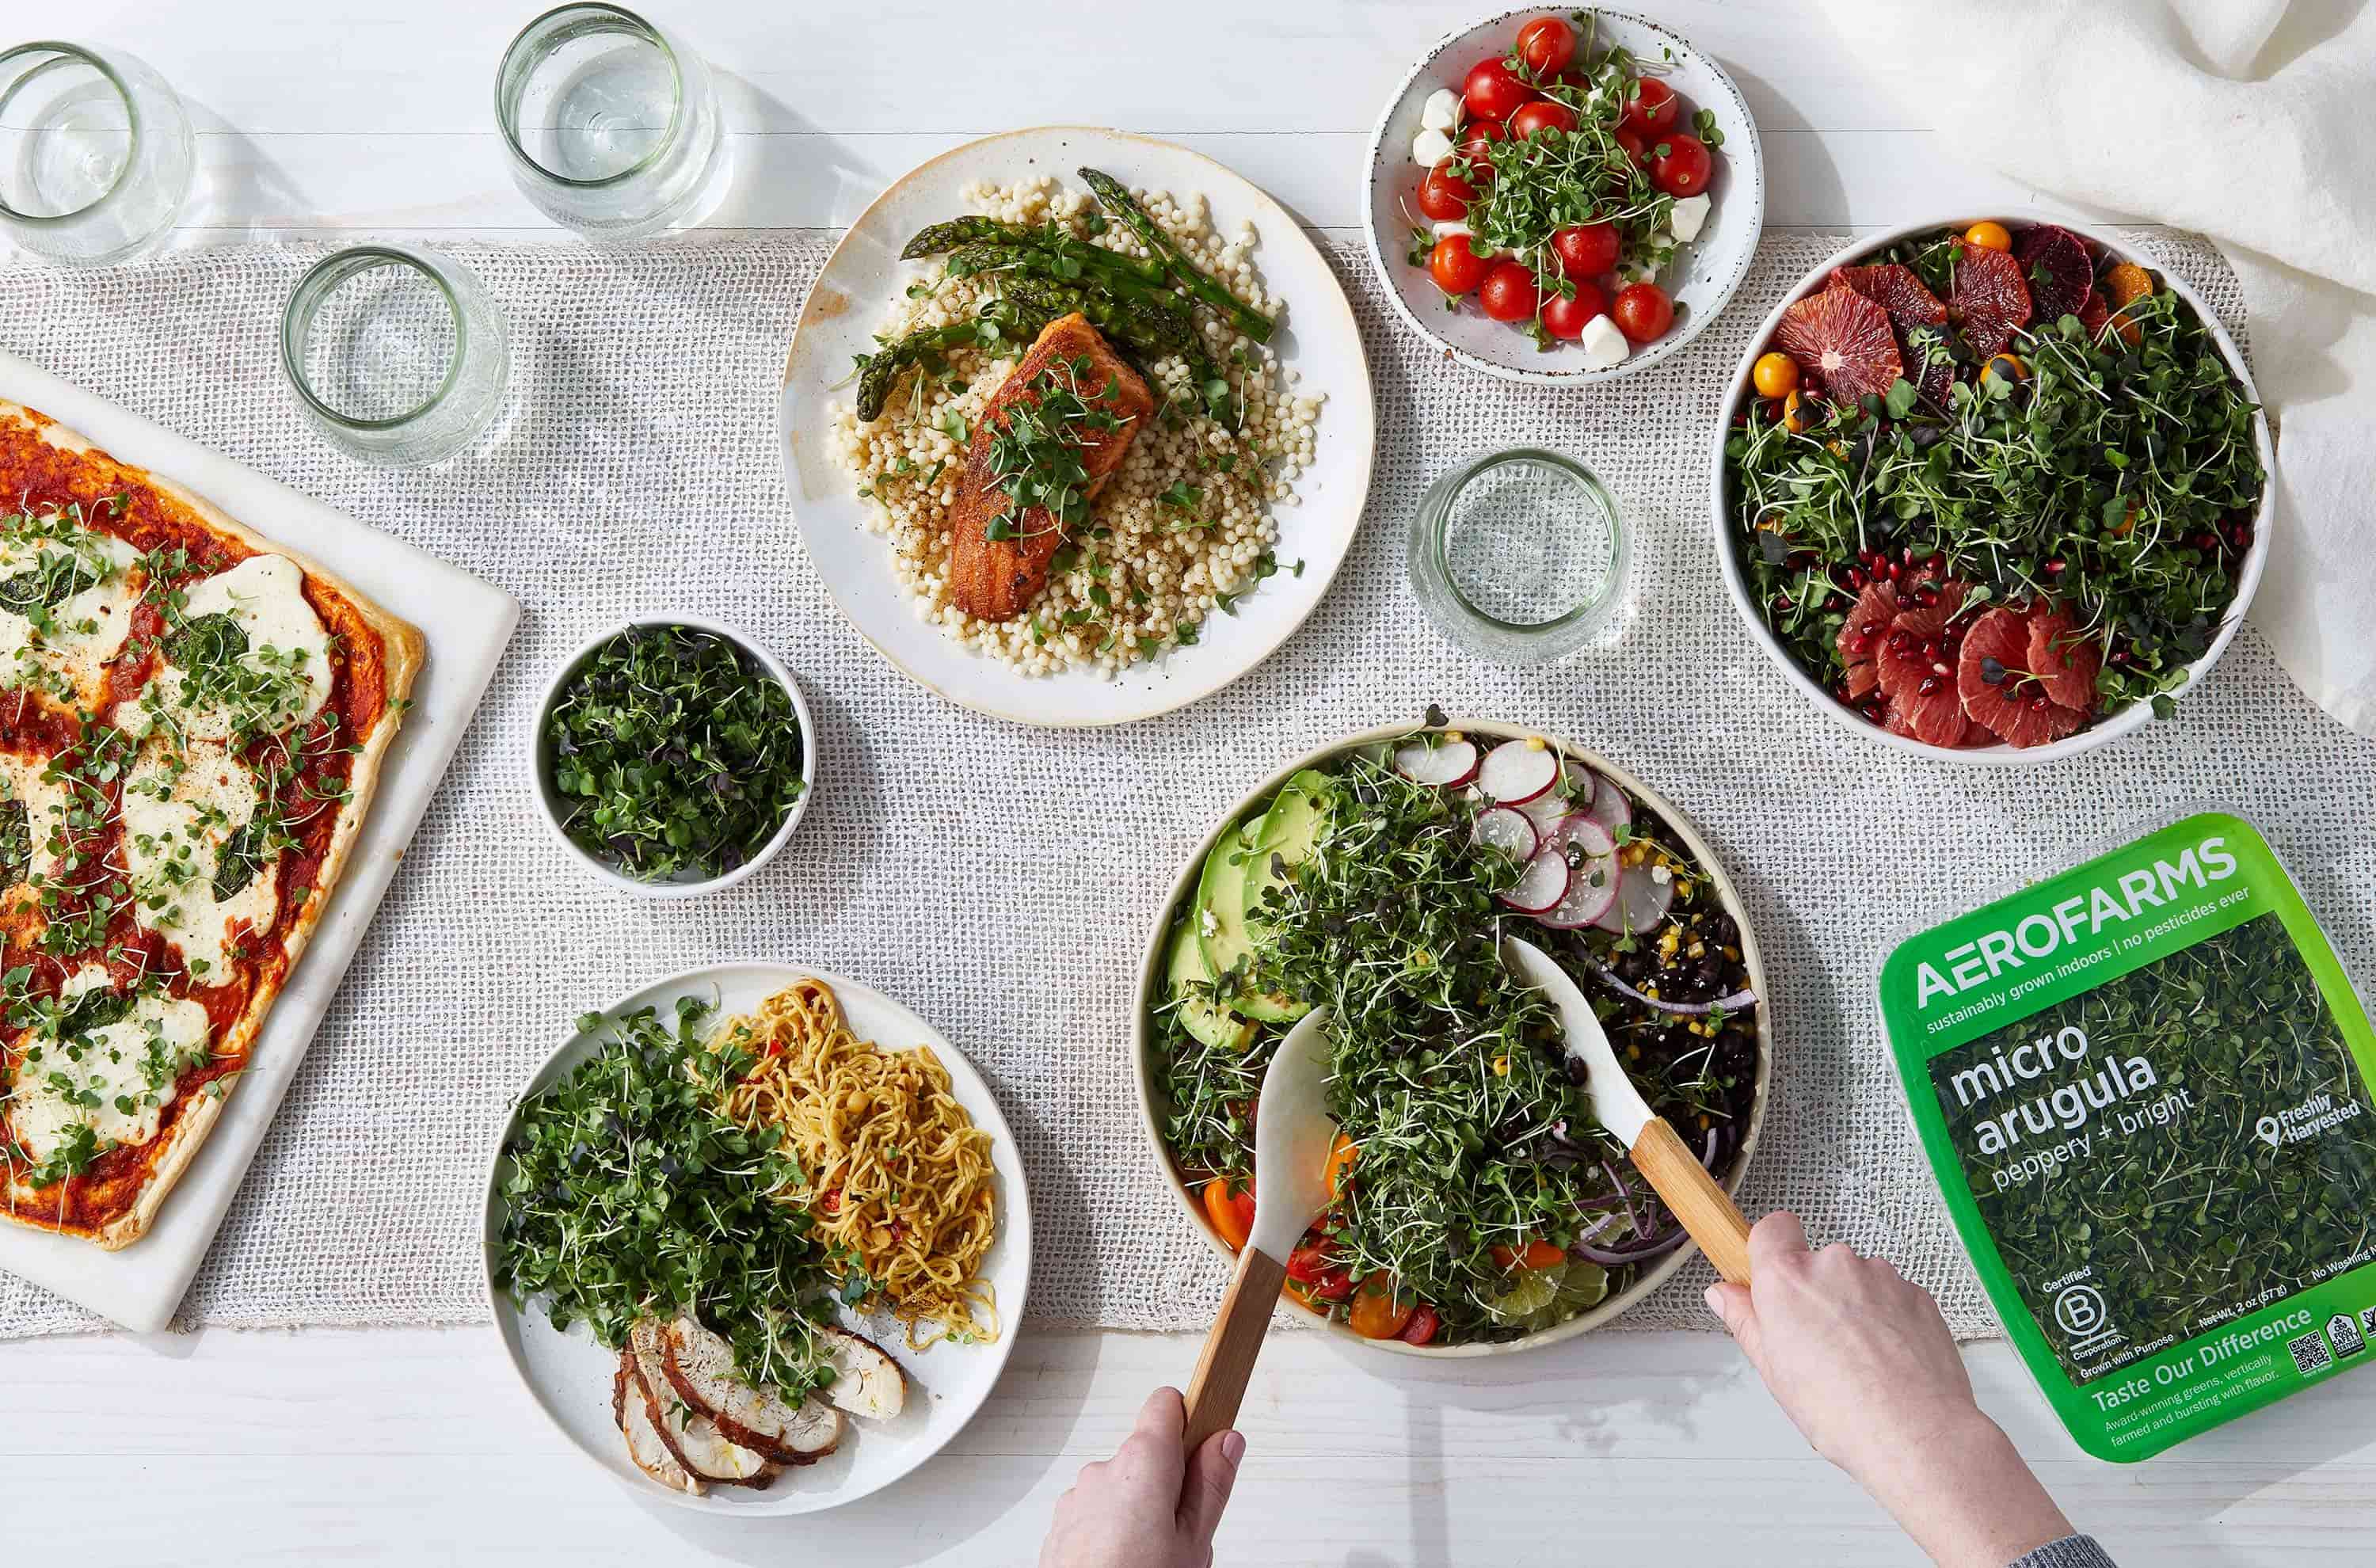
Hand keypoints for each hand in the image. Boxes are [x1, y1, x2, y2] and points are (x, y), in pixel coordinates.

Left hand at [1041, 1387, 1243, 1567]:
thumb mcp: (1194, 1541)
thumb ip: (1212, 1484)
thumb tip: (1226, 1442)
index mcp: (1141, 1463)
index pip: (1169, 1404)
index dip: (1193, 1423)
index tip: (1209, 1447)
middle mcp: (1102, 1471)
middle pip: (1149, 1456)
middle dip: (1171, 1487)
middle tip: (1185, 1536)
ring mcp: (1077, 1500)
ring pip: (1124, 1491)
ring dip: (1141, 1515)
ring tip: (1155, 1561)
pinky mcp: (1061, 1528)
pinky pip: (1098, 1516)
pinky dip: (1114, 1535)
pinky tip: (1127, 1566)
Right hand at [1706, 1212, 2073, 1567]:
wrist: (1916, 1433)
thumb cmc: (1843, 1411)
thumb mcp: (1774, 1371)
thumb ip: (1746, 1321)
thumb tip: (1724, 1295)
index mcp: (1788, 1279)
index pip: (1771, 1229)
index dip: (1771, 1250)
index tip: (1773, 1278)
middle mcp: (1834, 1265)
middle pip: (1817, 1262)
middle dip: (1817, 1293)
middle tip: (1820, 1344)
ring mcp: (1881, 1276)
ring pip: (1858, 1281)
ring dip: (1856, 1307)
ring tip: (1861, 1360)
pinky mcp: (1918, 1293)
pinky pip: (1893, 1296)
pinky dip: (1889, 1319)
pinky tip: (1889, 1361)